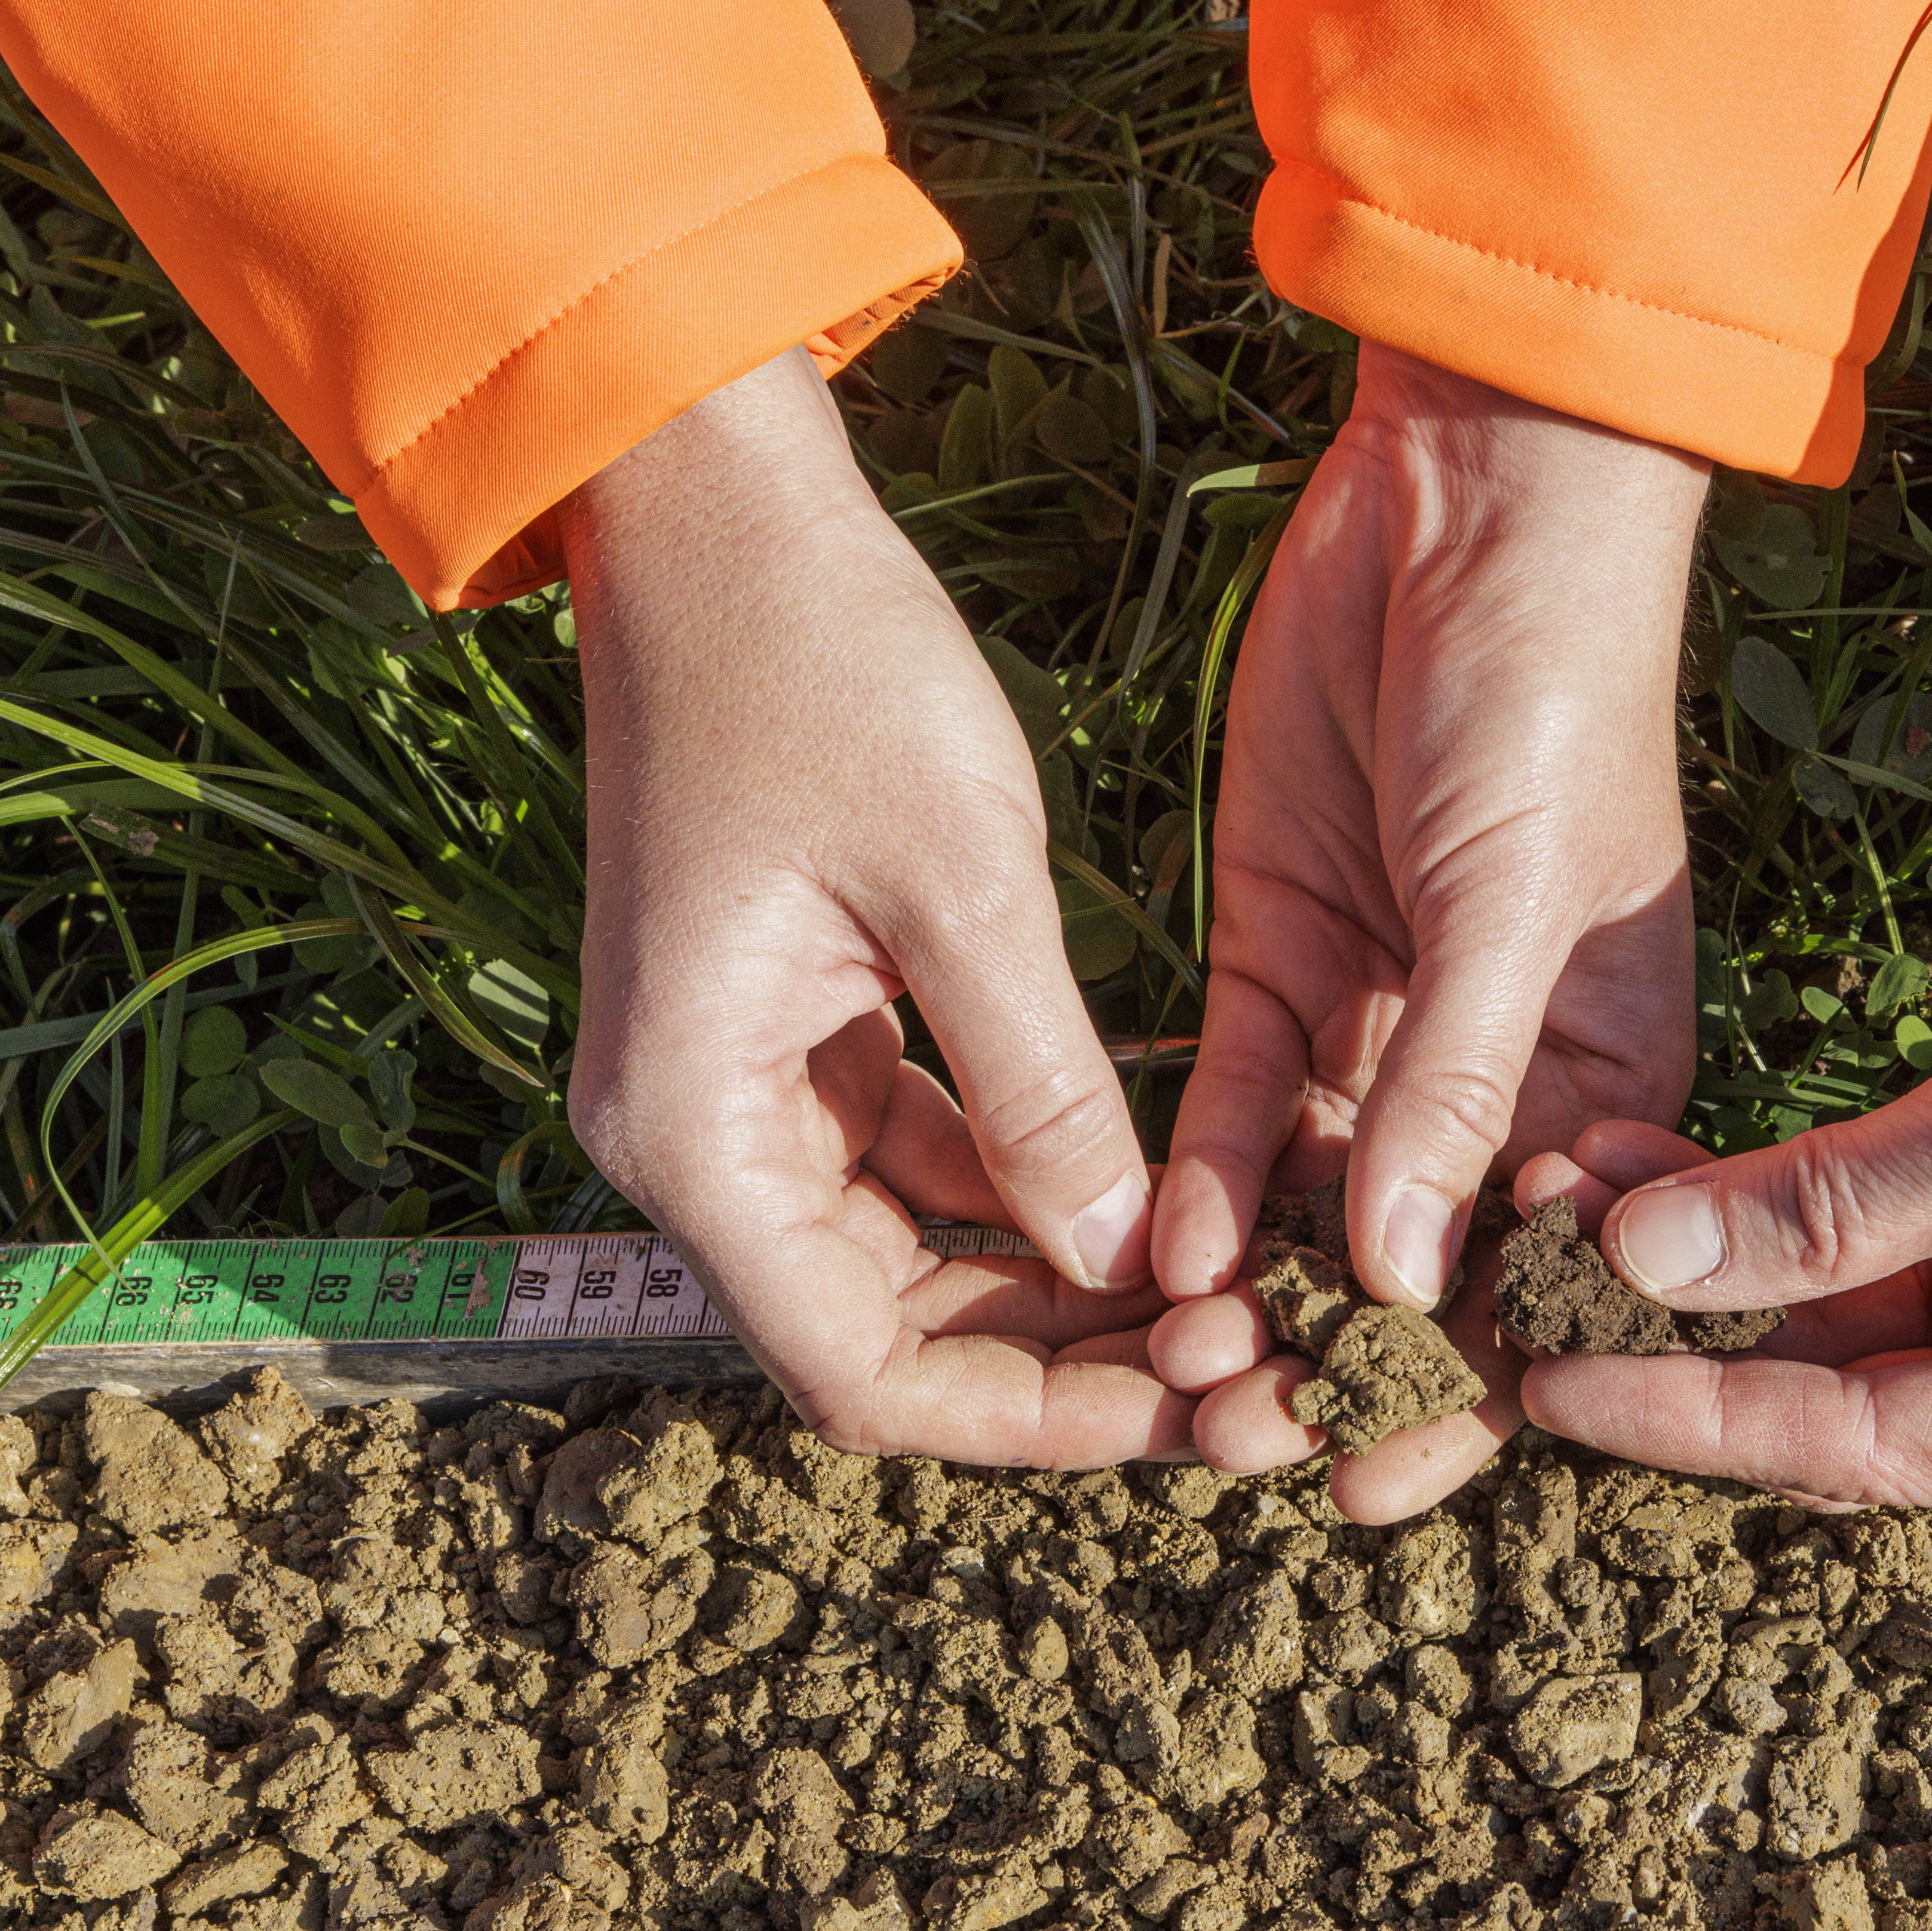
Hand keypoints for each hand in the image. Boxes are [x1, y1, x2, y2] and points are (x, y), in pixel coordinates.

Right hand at [562, 349, 1183, 1464]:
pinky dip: (1028, 1190)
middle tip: (1240, 1362)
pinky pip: (915, 1162)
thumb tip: (1124, 1264)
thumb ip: (1040, 1087)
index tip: (1183, 1410)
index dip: (1028, 1420)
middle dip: (1061, 1365)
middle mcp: (691, 1135)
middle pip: (886, 1337)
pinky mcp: (787, 1031)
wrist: (715, 510)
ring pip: (910, 1260)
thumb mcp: (959, 875)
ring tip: (1223, 1295)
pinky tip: (1160, 1194)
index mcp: (695, 1126)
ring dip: (1057, 1287)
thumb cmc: (822, 661)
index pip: (861, 1375)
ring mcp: (734, 1085)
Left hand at [1141, 339, 1709, 1520]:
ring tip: (1181, 1374)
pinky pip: (1240, 1101)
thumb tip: (1411, 1282)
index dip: (1464, 1389)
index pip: (1542, 1279)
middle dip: (1334, 1360)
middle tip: (1243, 1443)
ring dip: (1252, 1290)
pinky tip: (1153, 1249)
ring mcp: (1388, 1019)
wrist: (1472, 508)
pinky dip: (1204, 1178)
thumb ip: (1461, 1089)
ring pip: (1313, 1202)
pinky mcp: (1288, 954)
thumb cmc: (1555, 696)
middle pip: (1414, 1263)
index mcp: (1610, 1082)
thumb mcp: (1519, 901)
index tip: (1371, 1478)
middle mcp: (1501, 1076)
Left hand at [1517, 569, 1931, 1507]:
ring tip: (1567, 1190)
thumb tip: (1635, 1266)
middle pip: (1836, 1390)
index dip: (1686, 1412)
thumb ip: (1815, 1212)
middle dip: (1682, 1321)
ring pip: (1837, 1303)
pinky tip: (1650, 1160)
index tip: (1541, 1383)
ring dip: (1709, 1249)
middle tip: (1526, 1268)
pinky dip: (1769, 1194)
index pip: (1850, 1448)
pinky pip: (1872, 1224)